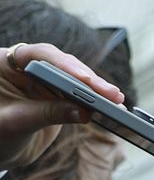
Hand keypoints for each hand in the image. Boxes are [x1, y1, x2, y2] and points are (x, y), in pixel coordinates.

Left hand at [0, 42, 124, 168]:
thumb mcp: (15, 123)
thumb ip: (47, 114)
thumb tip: (84, 113)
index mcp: (6, 64)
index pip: (38, 55)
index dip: (63, 65)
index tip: (83, 79)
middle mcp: (27, 68)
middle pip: (62, 66)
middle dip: (87, 80)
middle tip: (110, 93)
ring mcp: (44, 82)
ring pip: (75, 79)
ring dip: (97, 90)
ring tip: (116, 100)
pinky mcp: (57, 97)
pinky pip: (80, 95)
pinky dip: (95, 102)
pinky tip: (112, 107)